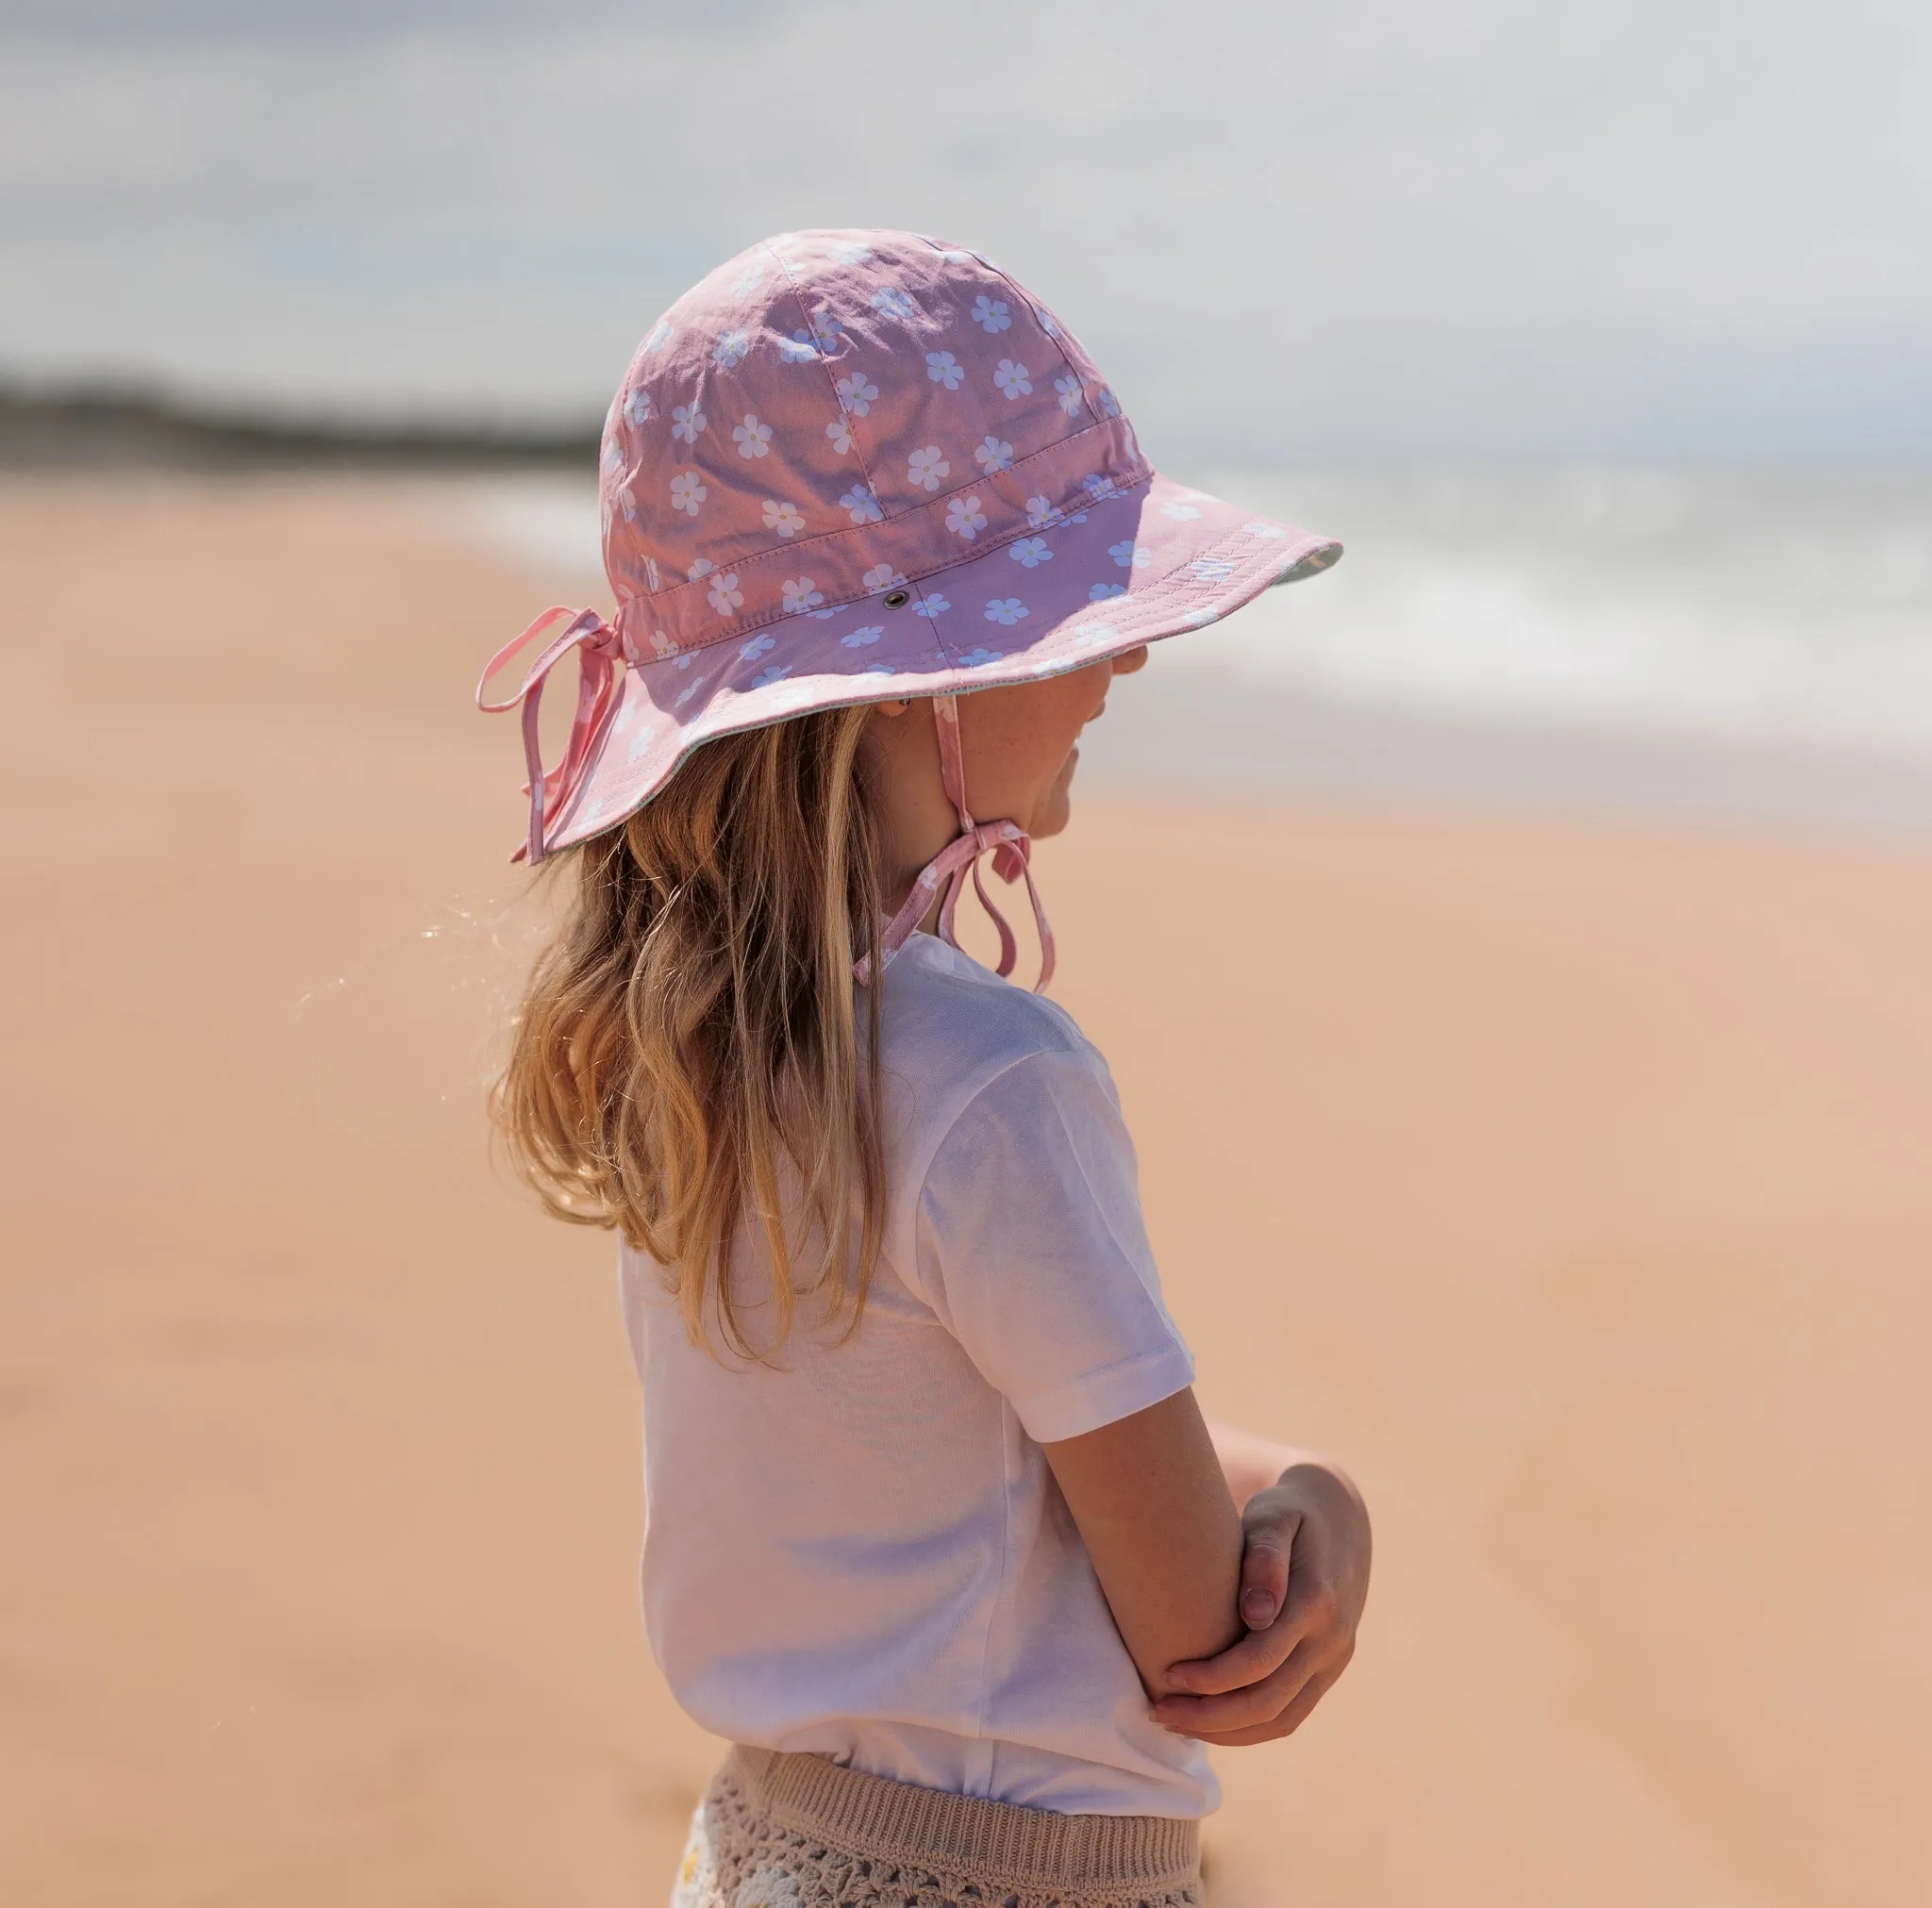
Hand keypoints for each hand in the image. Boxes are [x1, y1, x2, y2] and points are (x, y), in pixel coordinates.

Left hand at [1153, 1460, 1370, 1745]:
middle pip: (1269, 1702)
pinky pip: (1291, 1715)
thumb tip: (1255, 1614)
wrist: (1337, 1519)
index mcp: (1318, 1601)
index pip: (1261, 1660)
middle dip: (1211, 1716)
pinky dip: (1250, 1729)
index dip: (1212, 1678)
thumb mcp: (1273, 1516)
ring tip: (1176, 1723)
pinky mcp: (1328, 1670)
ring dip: (1227, 1732)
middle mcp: (1332, 1639)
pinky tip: (1211, 1723)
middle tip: (1161, 1711)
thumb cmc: (1286, 1512)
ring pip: (1282, 1720)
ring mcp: (1334, 1659)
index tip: (1168, 1674)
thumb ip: (1265, 1557)